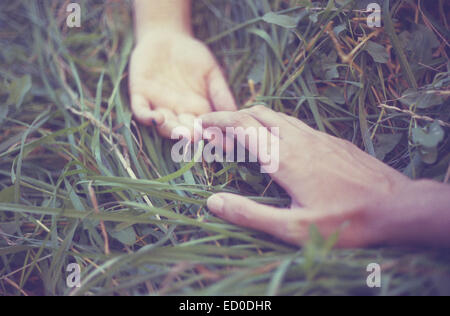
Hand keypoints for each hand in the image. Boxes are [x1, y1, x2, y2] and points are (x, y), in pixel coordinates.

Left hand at [129, 31, 236, 138]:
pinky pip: (141, 112)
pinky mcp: (140, 96)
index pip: (205, 128)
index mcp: (197, 111)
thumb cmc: (193, 55)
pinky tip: (157, 118)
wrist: (166, 36)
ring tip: (181, 133)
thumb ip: (221, 92)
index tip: (222, 141)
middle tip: (198, 138)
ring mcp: (158, 106)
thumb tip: (237, 113)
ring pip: (163, 126)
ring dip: (171, 130)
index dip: (212, 135)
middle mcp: (178, 113)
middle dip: (190, 136)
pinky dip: (147, 117)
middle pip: (184, 131)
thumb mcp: (211, 72)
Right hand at [201, 106, 414, 247]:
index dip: (218, 122)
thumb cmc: (345, 222)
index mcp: (284, 158)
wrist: (397, 206)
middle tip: (216, 129)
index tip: (201, 124)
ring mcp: (318, 137)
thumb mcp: (293, 228)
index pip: (243, 126)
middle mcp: (299, 139)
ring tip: (240, 132)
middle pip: (258, 113)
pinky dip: (275, 125)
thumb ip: (251, 214)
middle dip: (232, 116)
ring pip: (278, 115)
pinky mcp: (332, 140)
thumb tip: (213, 202)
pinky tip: (277, 142)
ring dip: (253, 118)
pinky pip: (295, 124)